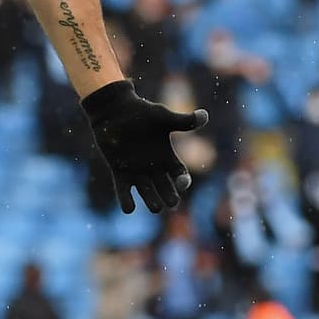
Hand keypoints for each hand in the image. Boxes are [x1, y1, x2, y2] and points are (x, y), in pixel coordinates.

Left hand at [82, 81, 207, 214]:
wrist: (114, 110)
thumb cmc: (140, 112)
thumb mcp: (163, 117)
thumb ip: (183, 121)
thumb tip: (205, 115)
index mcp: (166, 156)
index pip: (179, 174)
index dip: (182, 181)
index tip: (182, 183)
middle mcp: (153, 167)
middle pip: (165, 187)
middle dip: (169, 196)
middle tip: (171, 203)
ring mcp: (136, 171)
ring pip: (146, 192)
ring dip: (151, 201)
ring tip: (155, 207)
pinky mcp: (119, 172)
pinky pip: (123, 191)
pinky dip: (126, 200)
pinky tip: (129, 209)